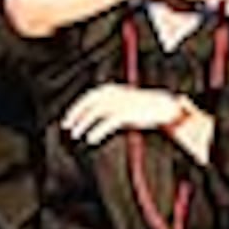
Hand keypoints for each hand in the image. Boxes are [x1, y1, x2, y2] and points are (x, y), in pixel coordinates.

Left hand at [61, 82, 199, 146]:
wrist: (162, 107)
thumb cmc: (141, 108)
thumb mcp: (120, 103)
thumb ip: (106, 107)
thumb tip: (87, 118)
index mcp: (110, 89)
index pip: (87, 98)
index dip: (75, 109)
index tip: (66, 121)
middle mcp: (113, 93)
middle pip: (88, 104)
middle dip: (75, 115)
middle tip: (67, 127)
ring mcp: (119, 102)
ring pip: (95, 113)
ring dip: (83, 124)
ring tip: (76, 135)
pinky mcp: (126, 113)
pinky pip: (107, 123)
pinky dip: (97, 131)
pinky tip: (91, 139)